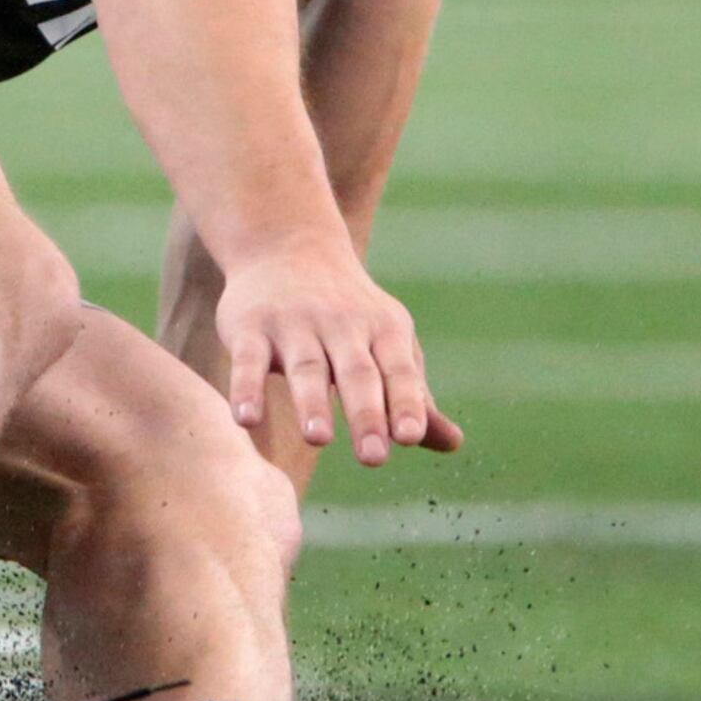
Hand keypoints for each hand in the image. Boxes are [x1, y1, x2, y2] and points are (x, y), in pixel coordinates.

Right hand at [210, 241, 459, 465]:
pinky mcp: (250, 327)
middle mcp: (340, 324)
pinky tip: (246, 420)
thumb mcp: (386, 343)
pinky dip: (247, 389)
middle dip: (366, 413)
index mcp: (382, 330)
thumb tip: (453, 444)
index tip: (411, 436)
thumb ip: (412, 395)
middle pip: (356, 372)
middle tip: (374, 457)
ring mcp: (293, 323)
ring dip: (312, 403)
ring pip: (306, 367)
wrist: (286, 244)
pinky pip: (248, 361)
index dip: (406, 401)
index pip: (398, 369)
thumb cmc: (347, 312)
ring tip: (319, 438)